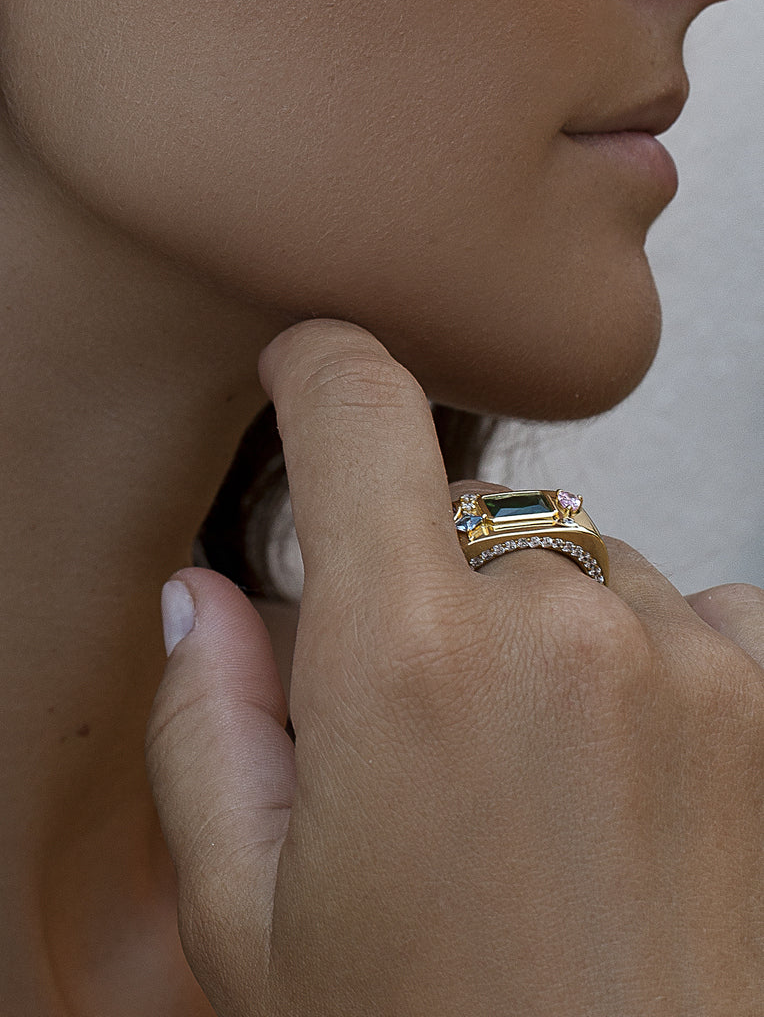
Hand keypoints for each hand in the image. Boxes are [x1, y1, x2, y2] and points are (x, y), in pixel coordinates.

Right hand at [147, 319, 763, 1015]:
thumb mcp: (254, 920)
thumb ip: (207, 725)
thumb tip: (206, 598)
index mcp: (404, 663)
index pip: (357, 414)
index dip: (321, 369)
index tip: (309, 369)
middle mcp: (556, 626)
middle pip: (462, 511)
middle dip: (420, 582)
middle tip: (418, 720)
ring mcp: (683, 655)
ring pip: (571, 564)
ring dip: (533, 631)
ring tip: (532, 781)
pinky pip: (683, 609)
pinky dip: (639, 658)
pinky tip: (623, 775)